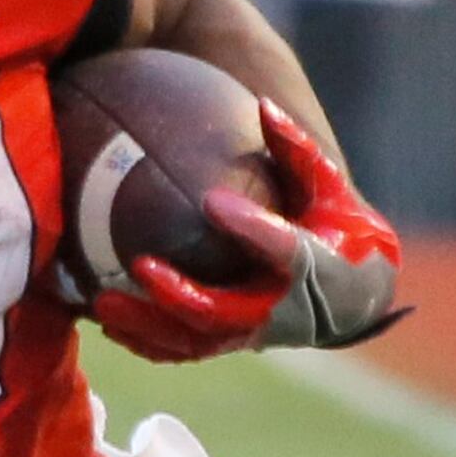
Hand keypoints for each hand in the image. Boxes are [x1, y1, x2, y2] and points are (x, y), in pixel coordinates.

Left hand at [119, 102, 403, 359]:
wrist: (354, 296)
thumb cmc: (339, 229)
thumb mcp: (329, 188)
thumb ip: (296, 150)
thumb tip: (263, 104)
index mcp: (312, 266)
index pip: (280, 249)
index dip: (249, 227)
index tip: (211, 202)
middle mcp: (278, 309)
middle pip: (222, 313)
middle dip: (178, 295)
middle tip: (140, 266)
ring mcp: (252, 334)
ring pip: (192, 342)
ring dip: (146, 326)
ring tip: (100, 305)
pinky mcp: (232, 344)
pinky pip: (183, 352)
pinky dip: (145, 343)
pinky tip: (107, 324)